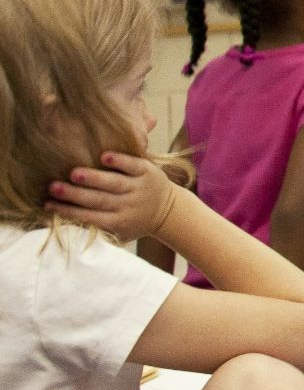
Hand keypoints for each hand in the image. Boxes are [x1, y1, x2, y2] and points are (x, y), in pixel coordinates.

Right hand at [45, 152, 184, 243]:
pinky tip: (104, 156)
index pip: (90, 217)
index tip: (48, 204)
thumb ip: (97, 230)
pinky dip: (121, 162)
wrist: (169, 211)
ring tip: (74, 173)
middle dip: (75, 194)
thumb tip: (65, 227)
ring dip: (94, 178)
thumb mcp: (118, 233)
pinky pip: (134, 166)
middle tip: (53, 187)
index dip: (69, 212)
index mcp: (118, 222)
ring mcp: (139, 188)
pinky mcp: (148, 172)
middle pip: (99, 200)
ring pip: (115, 183)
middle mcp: (128, 205)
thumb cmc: (133, 222)